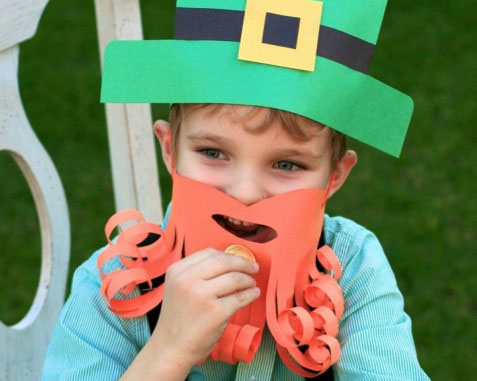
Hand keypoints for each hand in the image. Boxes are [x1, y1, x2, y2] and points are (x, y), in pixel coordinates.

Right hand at [151, 248, 259, 366]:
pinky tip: (254, 294)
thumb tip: (230, 261)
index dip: (229, 255)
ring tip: (252, 284)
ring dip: (249, 280)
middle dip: (243, 263)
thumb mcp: (179, 287)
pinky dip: (251, 294)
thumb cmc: (178, 318)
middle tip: (254, 268)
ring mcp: (202, 295)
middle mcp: (188, 279)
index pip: (209, 253)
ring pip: (235, 278)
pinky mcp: (216, 312)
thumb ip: (197, 273)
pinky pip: (240, 297)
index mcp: (178, 270)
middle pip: (224, 262)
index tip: (240, 260)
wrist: (171, 347)